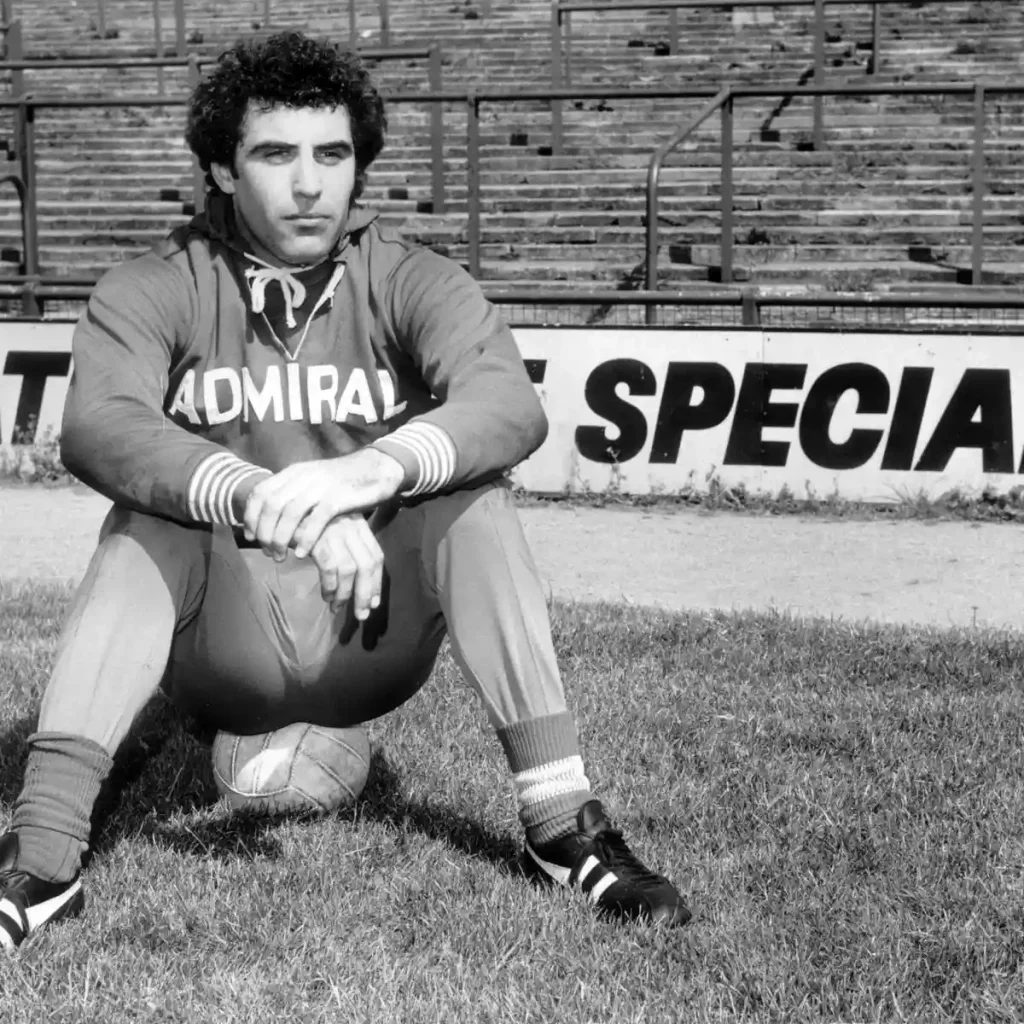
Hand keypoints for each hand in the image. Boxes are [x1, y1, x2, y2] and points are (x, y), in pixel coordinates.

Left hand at [240, 448, 405, 560]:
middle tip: (267, 552)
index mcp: (294, 472)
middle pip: (271, 506)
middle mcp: (303, 477)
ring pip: (289, 514)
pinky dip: (305, 538)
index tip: (250, 537)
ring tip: (280, 556)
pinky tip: (302, 553)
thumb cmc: (342, 480)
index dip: (251, 516)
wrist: (376, 468)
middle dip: (264, 532)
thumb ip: (293, 492)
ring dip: (281, 538)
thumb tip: (271, 512)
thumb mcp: (312, 480)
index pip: (261, 492)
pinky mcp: (338, 498)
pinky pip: (316, 520)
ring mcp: (320, 487)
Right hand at [310, 514, 384, 619]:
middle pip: (368, 564)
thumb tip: (360, 582)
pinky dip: (329, 586)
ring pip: (350, 569)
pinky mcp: (317, 537)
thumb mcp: (332, 531)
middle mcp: (351, 525)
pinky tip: (325, 596)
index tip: (374, 602)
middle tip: (362, 614)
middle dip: (366, 593)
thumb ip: (347, 549)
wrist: (280, 508)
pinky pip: (329, 568)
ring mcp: (335, 530)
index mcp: (359, 524)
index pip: (376, 555)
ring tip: (337, 607)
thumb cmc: (307, 523)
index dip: (376, 581)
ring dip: (345, 594)